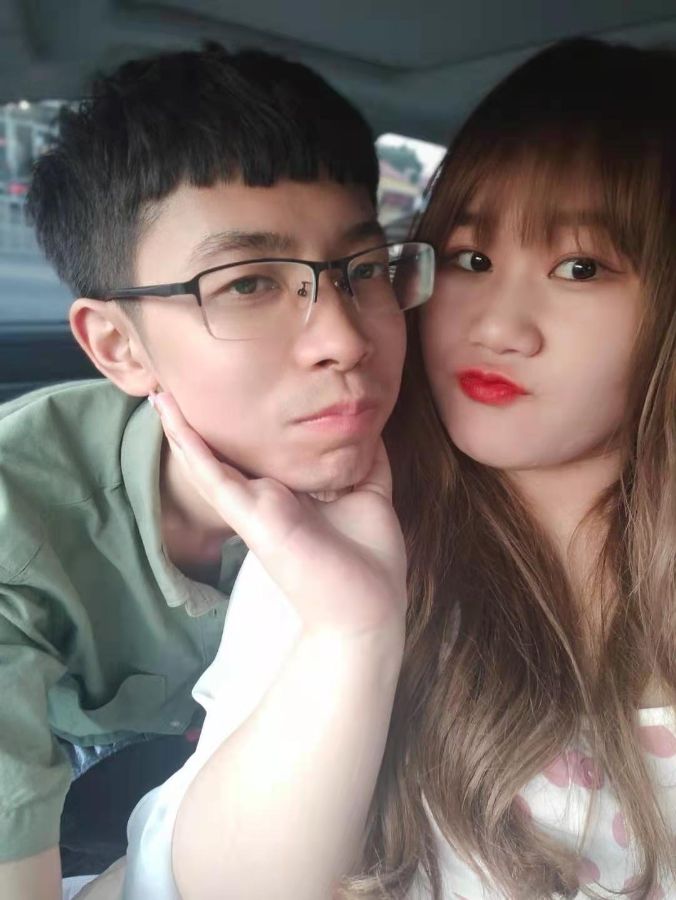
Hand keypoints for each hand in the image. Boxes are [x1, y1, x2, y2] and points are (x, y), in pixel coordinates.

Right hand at [152, 393, 406, 637]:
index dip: (249, 426)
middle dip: (207, 422)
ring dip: (183, 427)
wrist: (365, 609)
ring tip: (160, 393)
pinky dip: (188, 443)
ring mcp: (255, 504)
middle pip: (233, 453)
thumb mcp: (369, 498)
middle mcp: (269, 496)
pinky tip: (168, 414)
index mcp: (294, 493)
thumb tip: (369, 427)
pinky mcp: (250, 513)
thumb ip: (366, 463)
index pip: (265, 453)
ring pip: (211, 460)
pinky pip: (211, 472)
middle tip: (182, 384)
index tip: (238, 390)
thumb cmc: (368, 563)